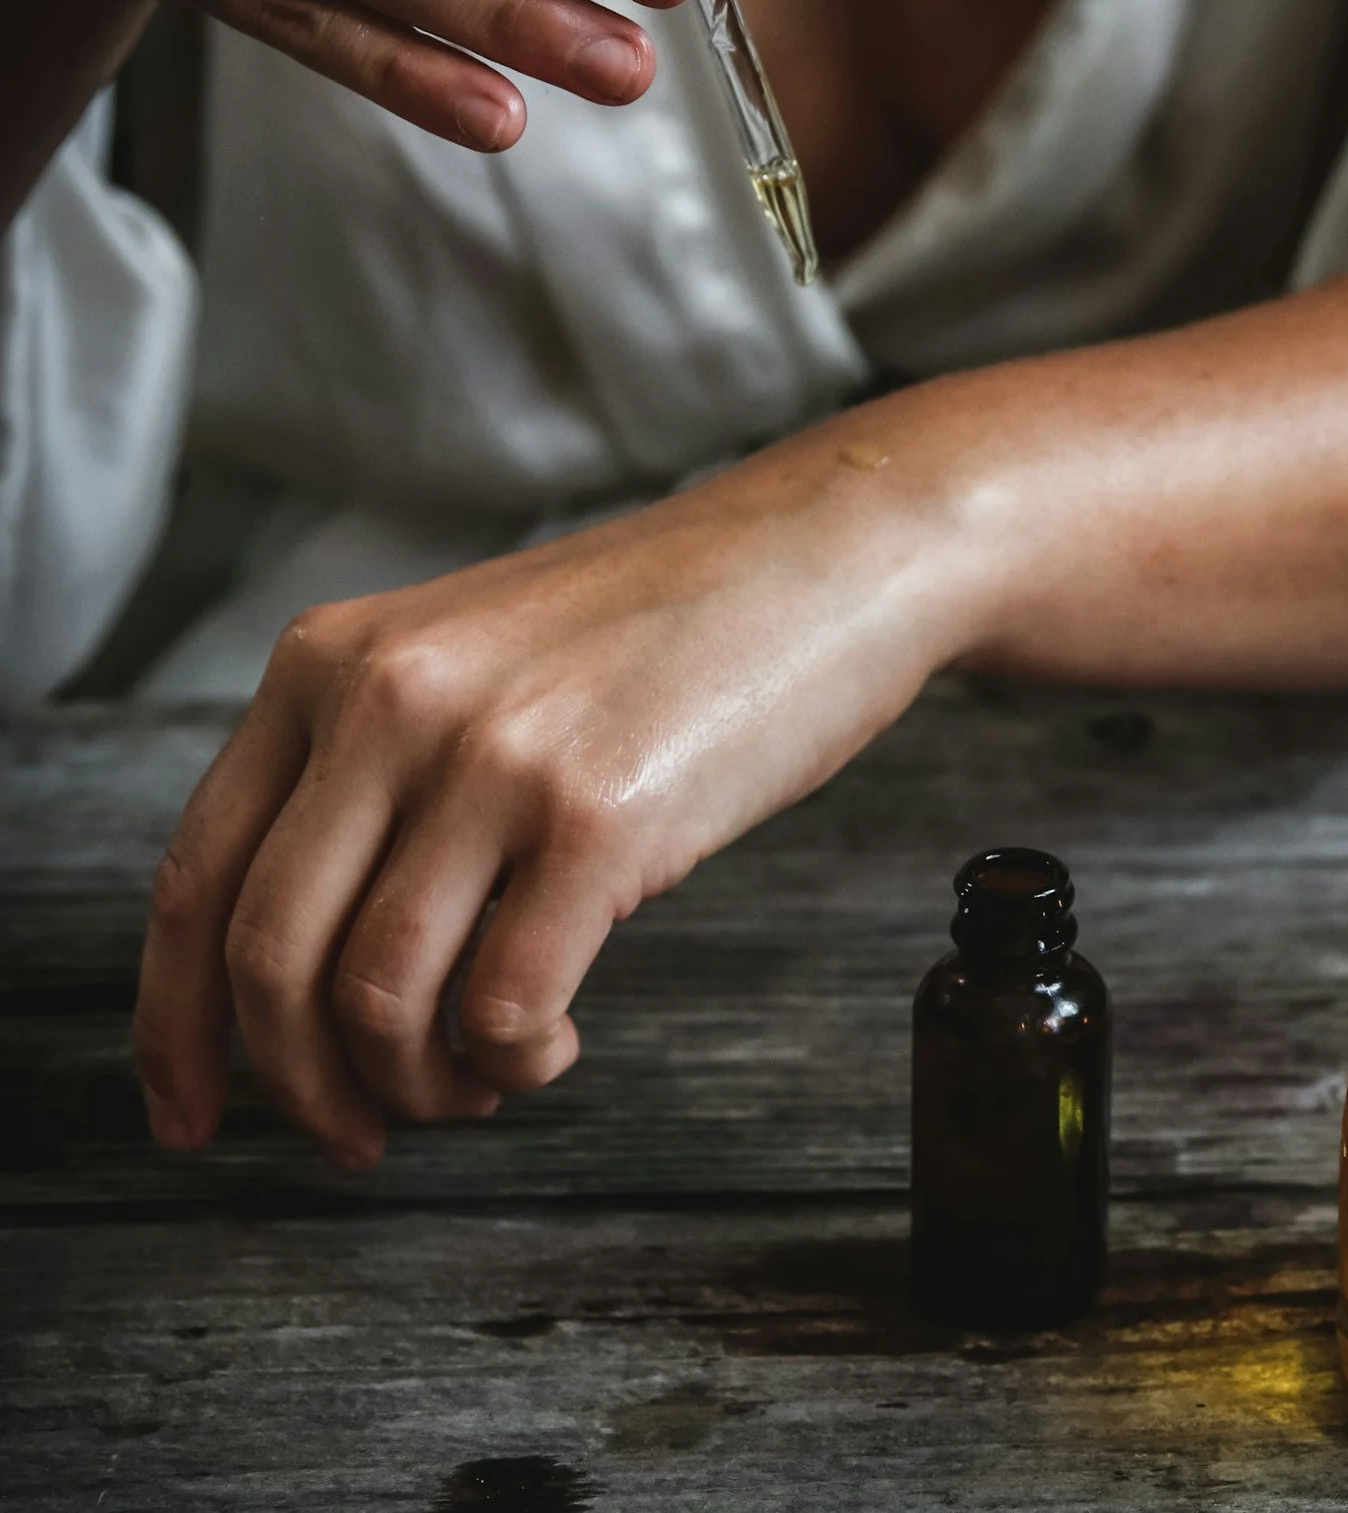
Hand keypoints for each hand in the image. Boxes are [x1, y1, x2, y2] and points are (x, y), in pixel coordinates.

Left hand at [132, 434, 992, 1165]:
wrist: (830, 552)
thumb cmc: (670, 627)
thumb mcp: (473, 662)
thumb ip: (377, 770)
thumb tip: (317, 973)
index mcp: (330, 661)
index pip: (195, 877)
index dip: (176, 1025)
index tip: (192, 1111)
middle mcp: (388, 700)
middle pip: (268, 957)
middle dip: (300, 1087)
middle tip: (360, 1135)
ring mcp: (493, 756)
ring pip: (375, 998)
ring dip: (417, 1087)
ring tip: (481, 1082)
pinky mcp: (600, 817)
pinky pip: (500, 1006)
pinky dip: (510, 1062)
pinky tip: (552, 1044)